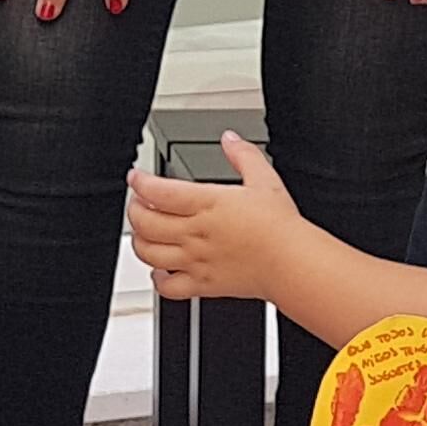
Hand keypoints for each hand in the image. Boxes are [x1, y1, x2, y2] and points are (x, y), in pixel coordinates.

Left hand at [127, 133, 304, 302]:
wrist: (292, 263)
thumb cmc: (280, 226)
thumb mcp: (264, 179)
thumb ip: (243, 156)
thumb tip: (230, 138)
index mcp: (206, 204)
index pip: (157, 191)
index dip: (139, 182)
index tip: (136, 178)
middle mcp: (195, 233)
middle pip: (144, 222)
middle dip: (134, 210)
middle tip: (138, 203)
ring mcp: (196, 260)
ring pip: (149, 253)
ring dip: (140, 241)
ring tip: (145, 233)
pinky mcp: (203, 285)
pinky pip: (168, 287)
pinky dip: (158, 279)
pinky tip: (161, 270)